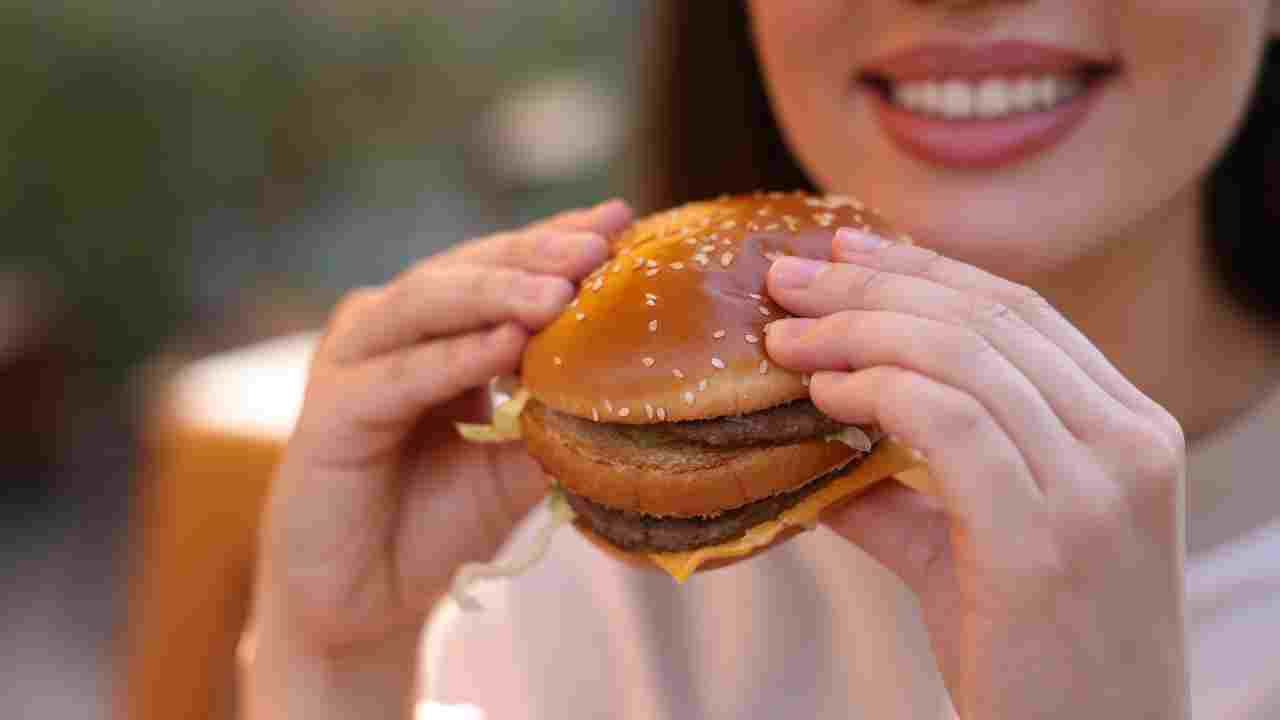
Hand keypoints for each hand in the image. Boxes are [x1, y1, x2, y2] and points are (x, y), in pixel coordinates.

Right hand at [245, 199, 631, 718]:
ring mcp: (354, 363)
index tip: (623, 220)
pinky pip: (401, 376)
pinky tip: (507, 345)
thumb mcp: (515, 466)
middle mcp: (390, 331)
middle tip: (599, 243)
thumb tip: (633, 383)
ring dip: (497, 293)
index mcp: (435, 331)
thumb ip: (554, 419)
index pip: (501, 269)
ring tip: (560, 291)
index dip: (556, 242)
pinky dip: (455, 358)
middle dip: (535, 255)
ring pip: (427, 306)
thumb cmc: (436, 525)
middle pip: (467, 271)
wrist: (365, 606)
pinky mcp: (329, 412)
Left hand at [764, 228, 1186, 719]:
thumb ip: (900, 493)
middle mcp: (1126, 443)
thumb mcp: (972, 554)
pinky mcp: (1046, 539)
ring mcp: (1096, 488)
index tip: (842, 253)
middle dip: (872, 285)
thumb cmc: (1037, 662)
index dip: (923, 271)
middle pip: (985, 318)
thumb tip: (811, 449)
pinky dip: (876, 391)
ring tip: (782, 339)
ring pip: (964, 357)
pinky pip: (950, 422)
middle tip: (787, 277)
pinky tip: (822, 395)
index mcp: (1126, 431)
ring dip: (856, 332)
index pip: (1019, 314)